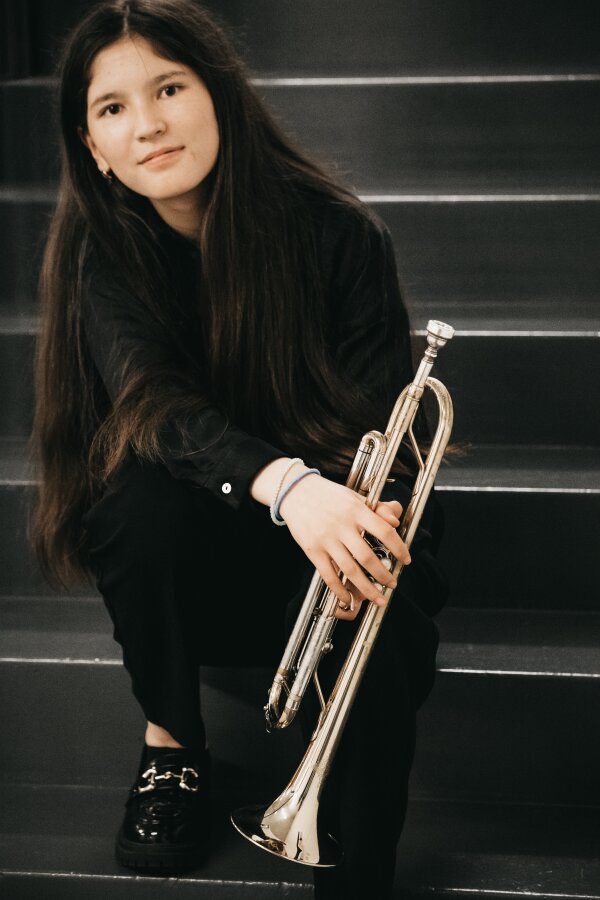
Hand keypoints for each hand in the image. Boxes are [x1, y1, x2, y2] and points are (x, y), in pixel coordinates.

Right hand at [278, 474, 410, 619]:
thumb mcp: (355, 497)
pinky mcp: (312, 550)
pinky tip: (349, 598)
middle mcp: (341, 525)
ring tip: (378, 597)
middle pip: (367, 557)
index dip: (399, 548)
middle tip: (392, 584)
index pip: (384, 532)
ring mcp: (326, 539)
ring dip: (366, 588)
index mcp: (356, 510)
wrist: (296, 491)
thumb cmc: (329, 495)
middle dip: (383, 575)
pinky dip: (340, 590)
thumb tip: (396, 521)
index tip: (406, 559)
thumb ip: (377, 509)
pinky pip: (328, 575)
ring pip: (350, 570)